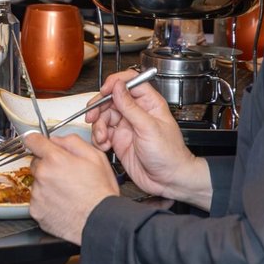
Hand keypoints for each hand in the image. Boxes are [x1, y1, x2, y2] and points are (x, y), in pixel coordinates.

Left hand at [24, 131, 119, 244]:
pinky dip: (46, 202)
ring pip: (37, 183)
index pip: (32, 140)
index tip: (37, 143)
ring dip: (47, 185)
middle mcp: (42, 175)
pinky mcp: (36, 211)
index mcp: (55, 159)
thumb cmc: (101, 193)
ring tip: (67, 193)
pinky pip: (37, 201)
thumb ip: (72, 142)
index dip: (36, 140)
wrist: (101, 222)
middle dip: (47, 166)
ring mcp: (37, 194)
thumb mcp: (96, 157)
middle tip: (65, 176)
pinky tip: (62, 204)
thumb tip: (57, 139)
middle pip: (36, 163)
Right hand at [88, 69, 210, 208]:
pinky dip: (99, 138)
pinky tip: (104, 145)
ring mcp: (127, 126)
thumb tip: (117, 86)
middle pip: (111, 99)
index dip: (115, 83)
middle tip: (92, 116)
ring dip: (98, 126)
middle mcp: (136, 112)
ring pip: (104, 116)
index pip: (130, 82)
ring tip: (102, 137)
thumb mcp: (148, 128)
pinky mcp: (119, 140)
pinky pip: (102, 133)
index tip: (105, 90)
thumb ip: (130, 107)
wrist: (170, 181)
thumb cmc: (170, 155)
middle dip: (99, 107)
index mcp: (149, 104)